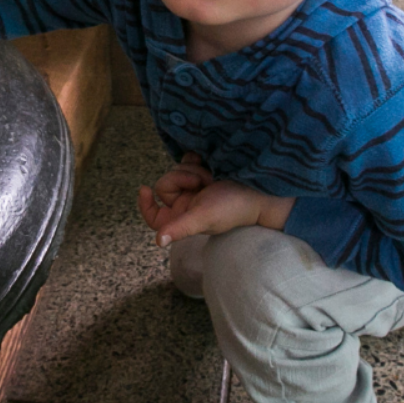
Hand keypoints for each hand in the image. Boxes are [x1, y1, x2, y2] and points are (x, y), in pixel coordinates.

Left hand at [138, 159, 293, 245]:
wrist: (259, 190)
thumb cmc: (232, 207)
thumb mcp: (204, 217)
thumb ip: (181, 227)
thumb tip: (158, 242)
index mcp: (183, 219)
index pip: (155, 217)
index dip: (146, 205)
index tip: (144, 189)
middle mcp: (186, 204)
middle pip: (165, 186)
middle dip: (182, 180)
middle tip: (202, 185)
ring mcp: (194, 188)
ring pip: (177, 171)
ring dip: (193, 171)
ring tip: (212, 178)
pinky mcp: (203, 173)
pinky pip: (187, 161)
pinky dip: (195, 160)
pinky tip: (208, 164)